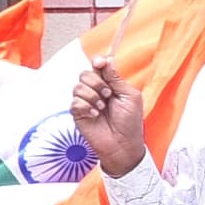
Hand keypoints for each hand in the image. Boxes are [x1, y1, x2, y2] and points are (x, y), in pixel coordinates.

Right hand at [70, 57, 147, 175]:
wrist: (122, 144)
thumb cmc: (130, 123)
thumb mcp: (130, 96)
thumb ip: (116, 78)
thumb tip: (107, 60)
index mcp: (110, 85)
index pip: (98, 67)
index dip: (97, 62)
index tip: (99, 63)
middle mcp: (96, 91)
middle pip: (85, 74)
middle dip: (97, 83)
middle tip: (108, 95)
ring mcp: (86, 101)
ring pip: (78, 87)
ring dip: (93, 97)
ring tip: (102, 108)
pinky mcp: (77, 112)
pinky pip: (75, 101)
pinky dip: (86, 107)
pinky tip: (95, 115)